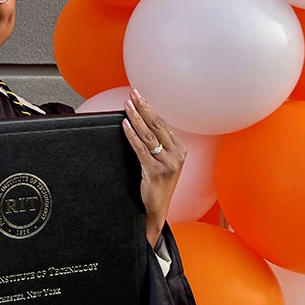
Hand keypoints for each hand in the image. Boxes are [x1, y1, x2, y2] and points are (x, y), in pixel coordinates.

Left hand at [122, 89, 185, 247]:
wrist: (157, 209)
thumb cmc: (156, 184)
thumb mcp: (161, 161)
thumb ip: (155, 145)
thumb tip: (140, 123)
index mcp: (179, 150)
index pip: (162, 124)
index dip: (149, 109)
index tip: (139, 97)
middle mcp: (176, 154)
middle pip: (157, 125)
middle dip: (143, 107)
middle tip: (133, 95)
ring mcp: (167, 163)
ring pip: (148, 135)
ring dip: (136, 118)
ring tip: (127, 105)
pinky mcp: (155, 171)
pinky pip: (141, 149)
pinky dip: (132, 135)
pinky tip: (125, 125)